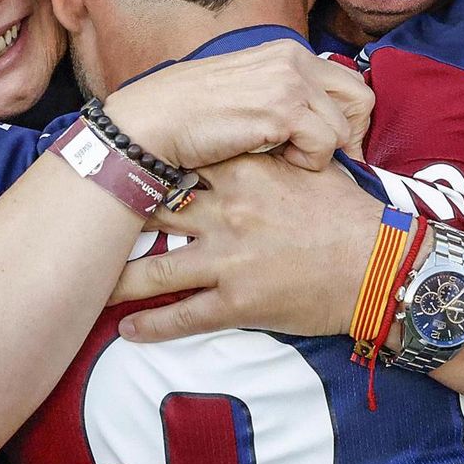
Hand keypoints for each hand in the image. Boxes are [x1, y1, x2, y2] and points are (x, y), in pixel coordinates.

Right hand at [104, 40, 373, 172]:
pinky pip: (324, 146)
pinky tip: (276, 159)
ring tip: (283, 157)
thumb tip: (321, 122)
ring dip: (319, 153)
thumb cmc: (193, 113)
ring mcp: (290, 83)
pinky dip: (307, 162)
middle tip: (324, 158)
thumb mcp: (249, 89)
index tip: (331, 145)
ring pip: (343, 129)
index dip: (348, 118)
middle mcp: (294, 60)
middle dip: (351, 135)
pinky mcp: (282, 111)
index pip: (348, 83)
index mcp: (288, 52)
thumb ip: (285, 94)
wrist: (155, 120)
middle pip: (361, 100)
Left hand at [110, 155, 380, 340]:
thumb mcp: (313, 167)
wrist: (381, 268)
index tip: (116, 164)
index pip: (180, 161)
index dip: (143, 163)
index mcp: (246, 172)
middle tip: (83, 223)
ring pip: (154, 271)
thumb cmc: (351, 216)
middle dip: (116, 219)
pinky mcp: (237, 304)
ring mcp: (228, 260)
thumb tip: (260, 131)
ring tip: (91, 285)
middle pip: (153, 212)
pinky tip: (128, 331)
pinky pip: (182, 318)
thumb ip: (275, 152)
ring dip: (118, 281)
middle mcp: (228, 213)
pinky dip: (151, 327)